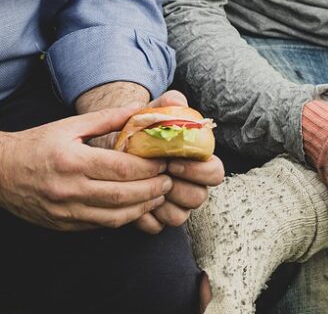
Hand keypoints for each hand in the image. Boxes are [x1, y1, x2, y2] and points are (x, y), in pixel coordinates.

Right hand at [0, 106, 169, 230]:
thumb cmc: (36, 144)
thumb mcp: (70, 125)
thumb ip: (107, 118)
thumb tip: (140, 109)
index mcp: (72, 161)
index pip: (123, 169)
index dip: (150, 167)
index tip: (165, 160)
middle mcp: (69, 190)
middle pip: (125, 195)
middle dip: (154, 189)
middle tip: (170, 179)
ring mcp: (65, 212)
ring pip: (117, 216)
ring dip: (144, 206)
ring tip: (159, 194)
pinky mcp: (64, 225)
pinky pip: (102, 226)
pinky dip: (125, 217)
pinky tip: (137, 206)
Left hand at [133, 91, 224, 233]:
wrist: (112, 150)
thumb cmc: (138, 132)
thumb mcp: (150, 115)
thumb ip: (167, 105)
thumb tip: (177, 99)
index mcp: (198, 163)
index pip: (215, 172)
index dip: (198, 170)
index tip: (173, 160)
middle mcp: (191, 187)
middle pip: (199, 198)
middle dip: (178, 188)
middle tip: (156, 175)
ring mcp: (175, 206)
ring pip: (180, 216)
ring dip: (161, 203)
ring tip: (142, 186)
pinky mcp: (156, 220)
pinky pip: (156, 227)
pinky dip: (144, 216)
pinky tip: (131, 200)